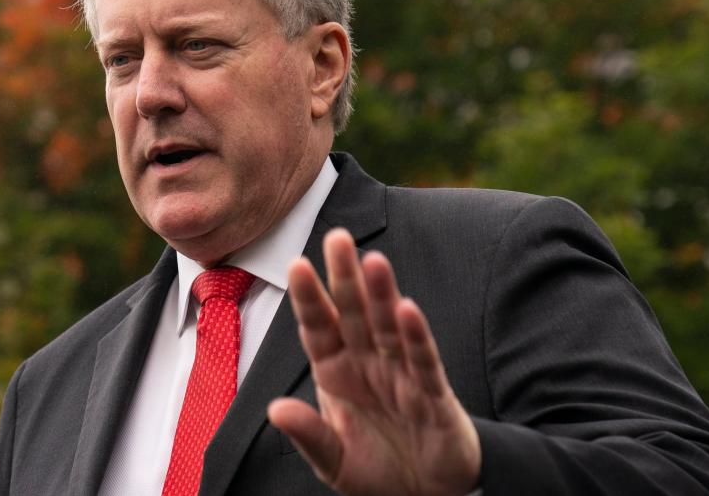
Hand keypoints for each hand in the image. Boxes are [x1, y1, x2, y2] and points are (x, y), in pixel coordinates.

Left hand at [267, 228, 480, 495]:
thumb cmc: (377, 471)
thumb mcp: (333, 460)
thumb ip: (309, 434)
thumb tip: (275, 409)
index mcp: (337, 372)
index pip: (319, 328)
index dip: (308, 298)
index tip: (295, 264)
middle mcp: (368, 364)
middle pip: (354, 313)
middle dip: (345, 277)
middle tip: (337, 237)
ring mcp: (401, 375)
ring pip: (389, 327)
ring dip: (382, 295)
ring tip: (372, 261)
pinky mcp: (433, 395)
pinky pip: (423, 361)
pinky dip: (416, 337)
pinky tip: (408, 309)